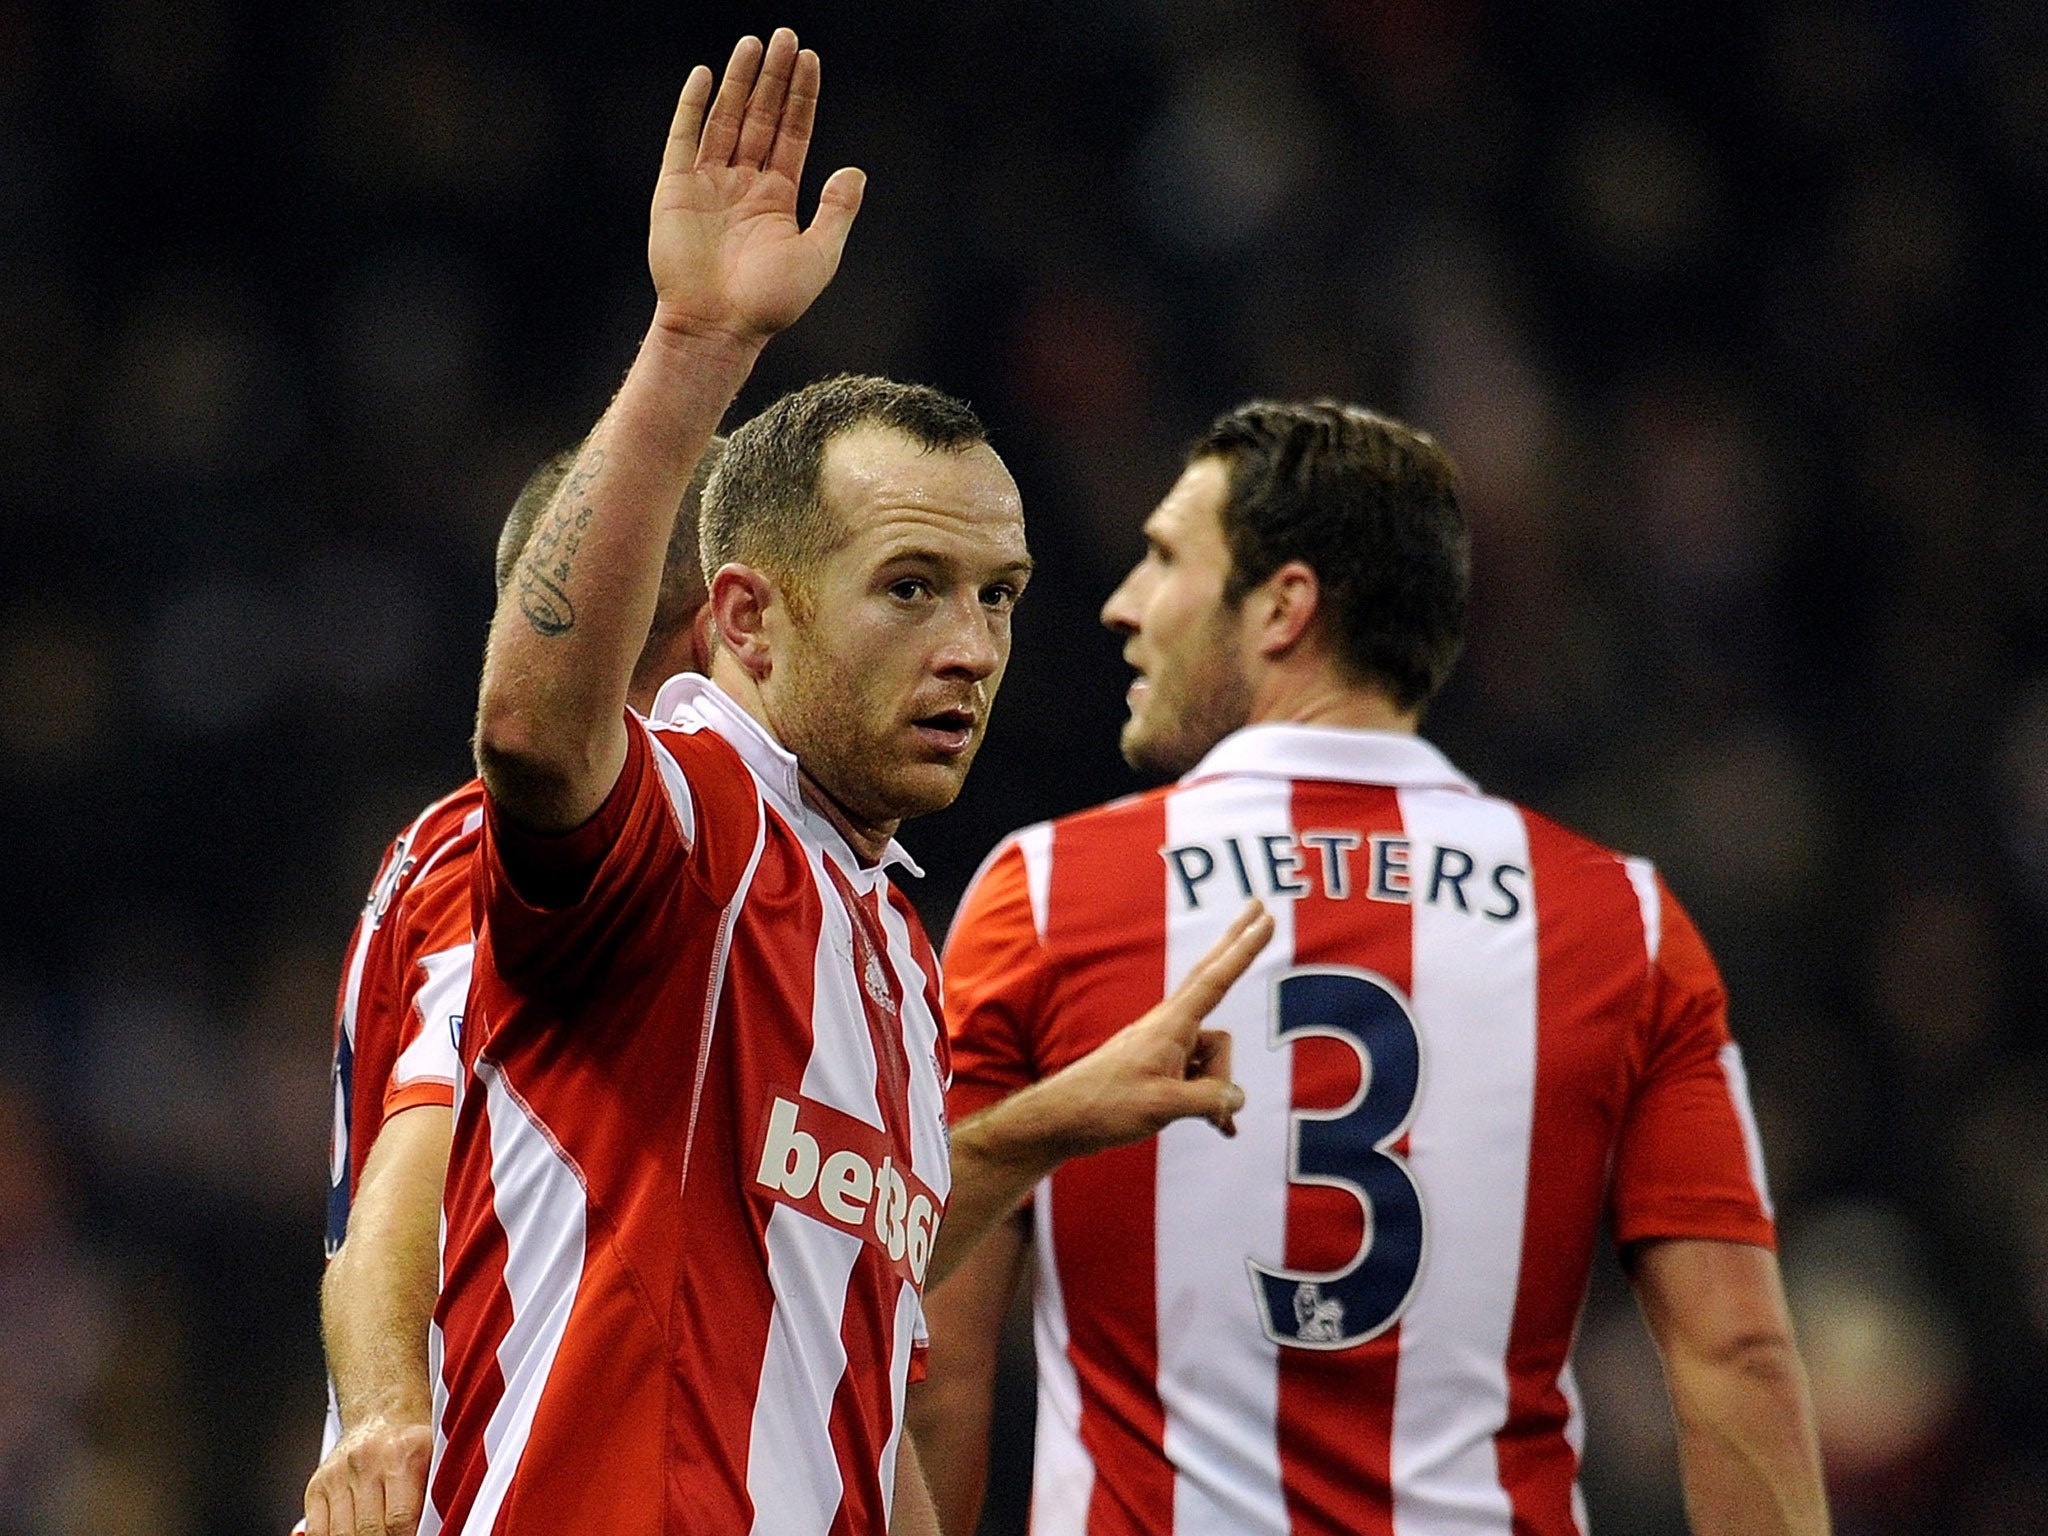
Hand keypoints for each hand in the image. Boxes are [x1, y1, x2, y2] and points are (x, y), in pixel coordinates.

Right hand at [303, 1416, 430, 1535]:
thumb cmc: (412, 1444)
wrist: (381, 1415)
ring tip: (379, 1534)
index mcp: (403, 1453)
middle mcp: (365, 1460)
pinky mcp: (317, 1487)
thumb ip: (436, 1493)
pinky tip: (354, 1534)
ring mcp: (337, 1474)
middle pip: (370, 1530)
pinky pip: (318, 1532)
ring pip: (342, 1534)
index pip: (400, 1519)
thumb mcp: (437, 1458)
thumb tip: (436, 1526)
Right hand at [648, 29, 863, 345]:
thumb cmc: (770, 302)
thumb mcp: (818, 257)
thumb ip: (836, 212)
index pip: (792, 133)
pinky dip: (692, 107)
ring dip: (739, 81)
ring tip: (753, 43)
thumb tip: (855, 172)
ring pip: (726, 119)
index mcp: (777, 198)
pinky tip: (704, 76)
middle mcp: (743, 184)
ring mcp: (708, 184)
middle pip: (761, 117)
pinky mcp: (675, 189)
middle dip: (774, 77)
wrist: (718, 326)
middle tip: (786, 35)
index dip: (801, 97)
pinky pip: (684, 138)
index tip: (809, 59)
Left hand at [1030, 900, 1272, 1158]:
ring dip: (1217, 1089)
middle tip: (1262, 909)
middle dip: (1239, 949)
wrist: (1062, 1120)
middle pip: (1215, 981)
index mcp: (1171, 1026)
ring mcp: (1168, 1048)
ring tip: (1198, 1117)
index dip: (1244, 949)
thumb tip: (1237, 1098)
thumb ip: (1209, 1100)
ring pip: (1215, 1058)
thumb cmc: (1106, 1105)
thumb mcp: (1163, 1106)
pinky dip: (1212, 1102)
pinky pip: (1202, 1079)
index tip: (1264, 918)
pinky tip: (1222, 1130)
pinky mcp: (1164, 1070)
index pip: (1216, 979)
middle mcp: (1171, 1028)